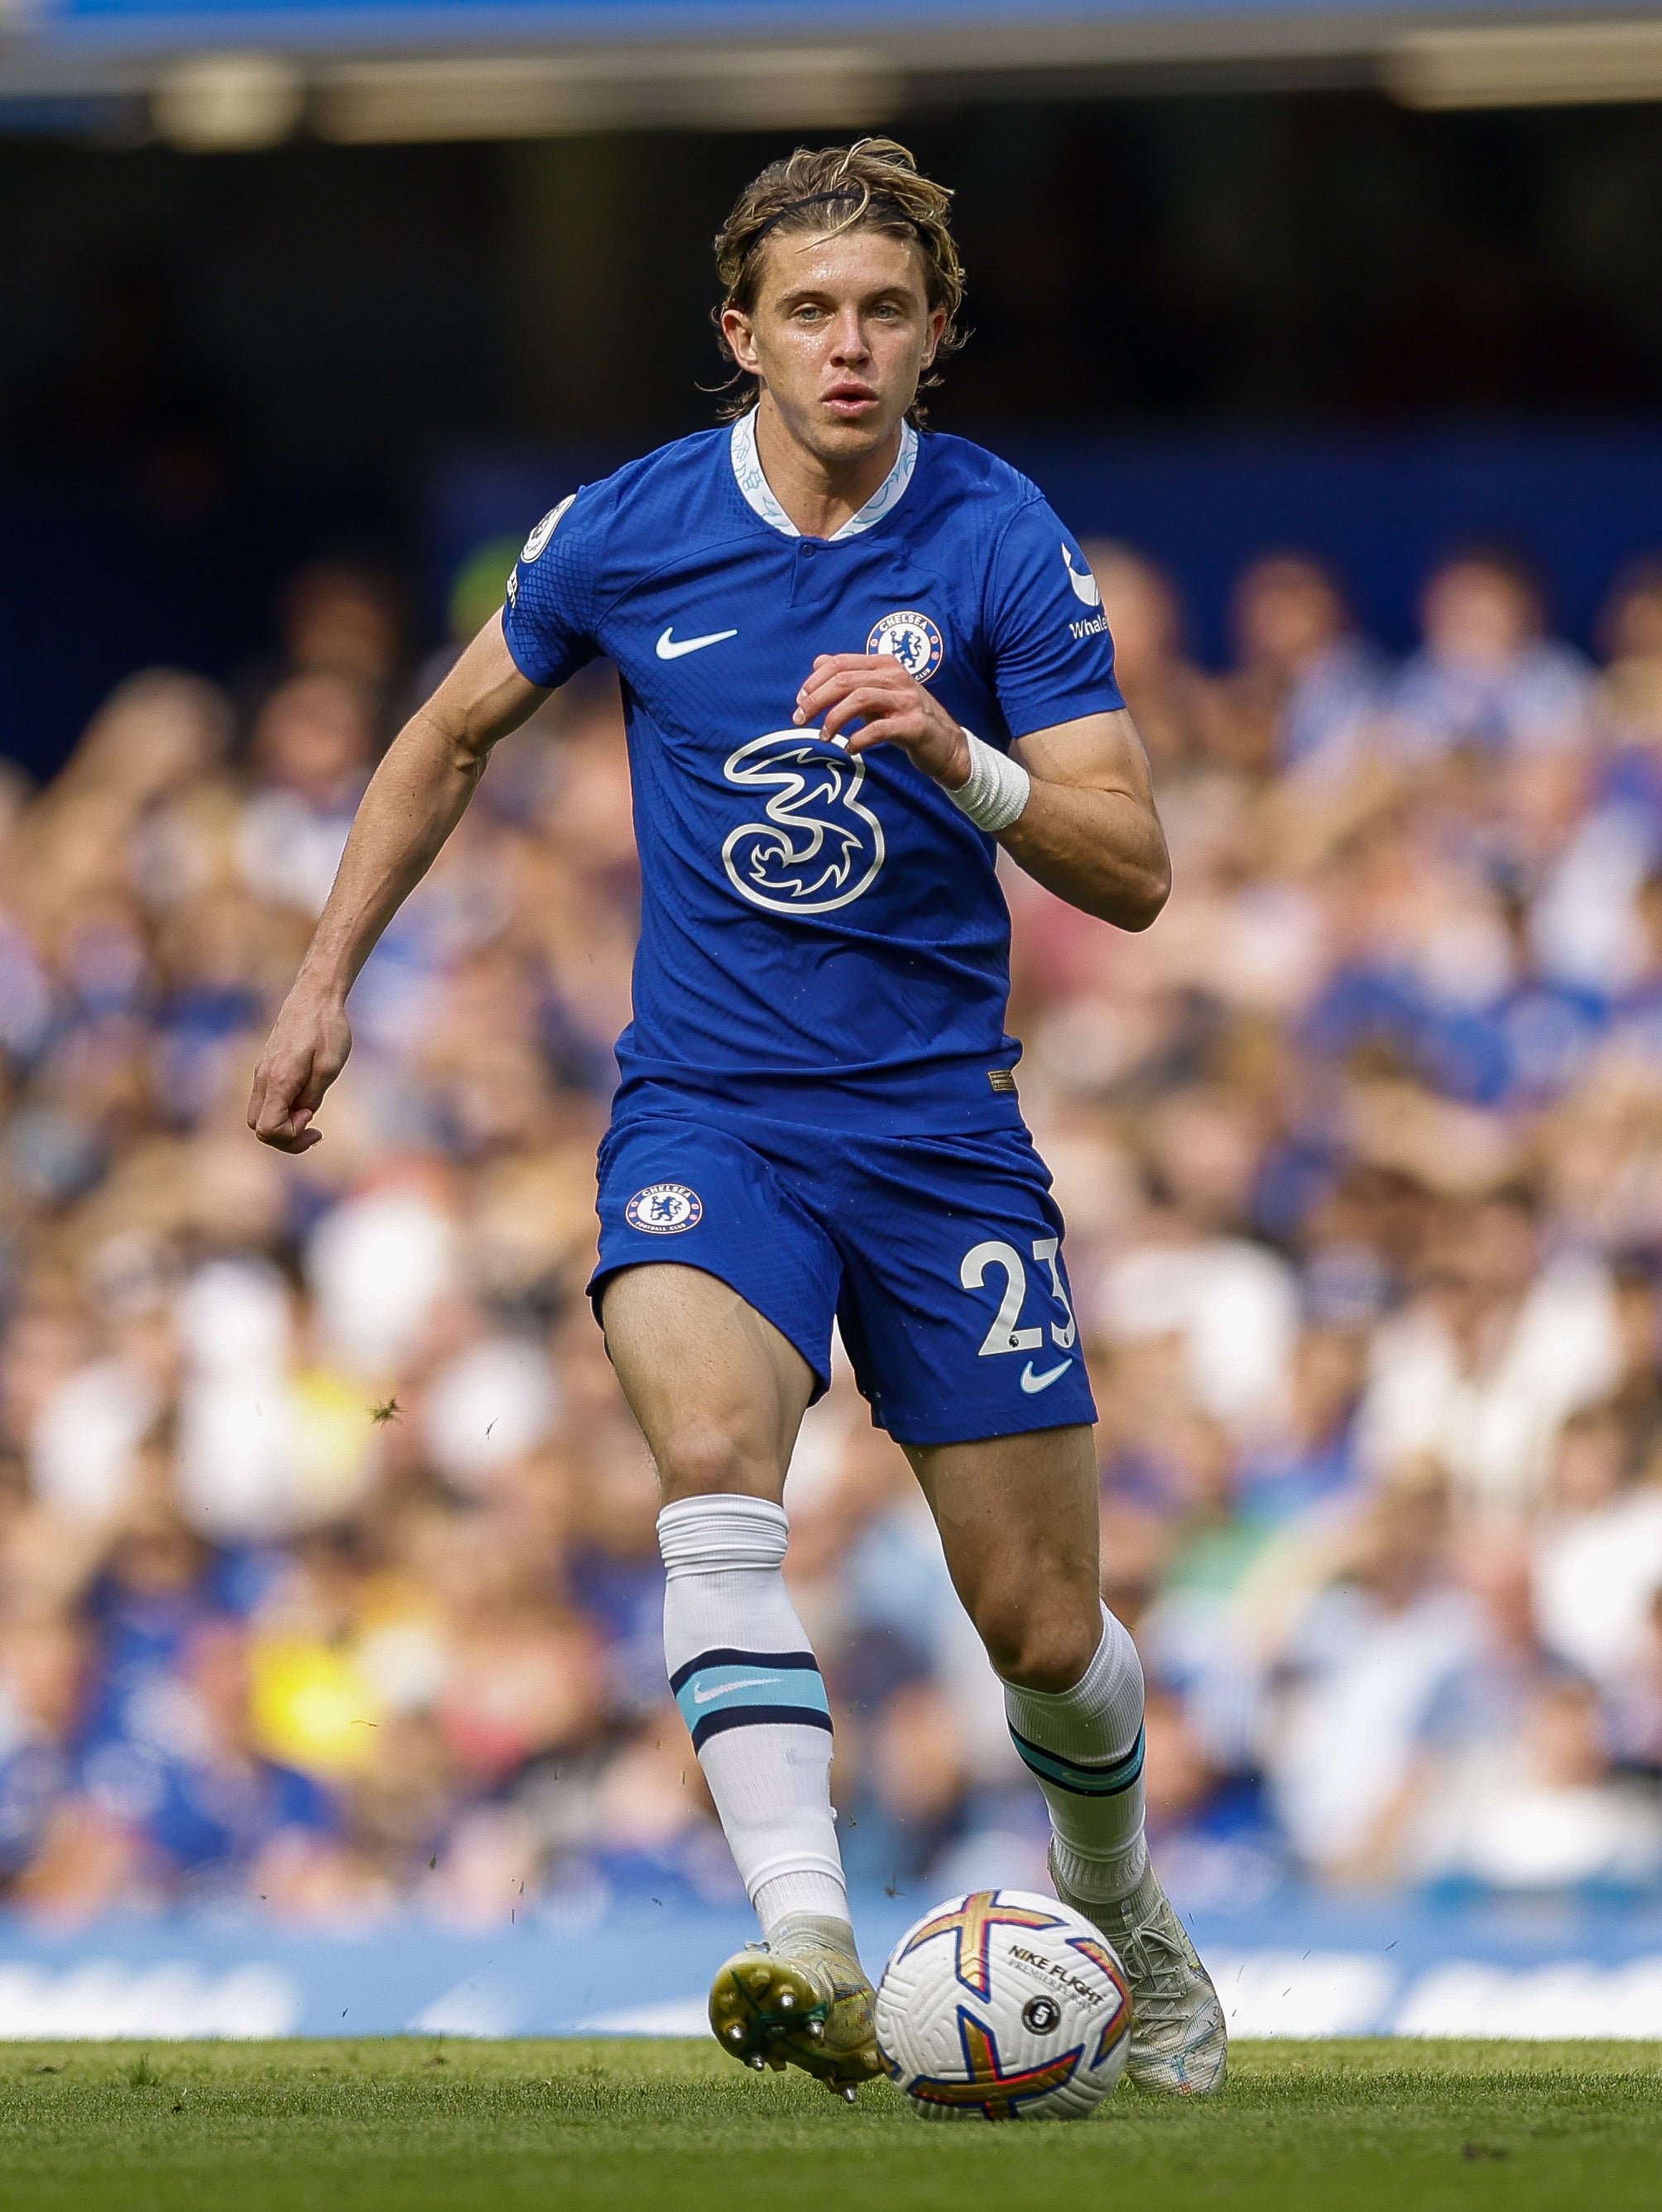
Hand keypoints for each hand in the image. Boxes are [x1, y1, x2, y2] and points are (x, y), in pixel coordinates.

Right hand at [247, 988, 352, 1153]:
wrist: (314, 996)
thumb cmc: (327, 1028)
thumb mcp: (329, 1066)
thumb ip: (313, 1096)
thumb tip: (301, 1115)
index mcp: (277, 1080)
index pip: (267, 1129)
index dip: (291, 1135)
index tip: (312, 1116)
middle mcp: (262, 1079)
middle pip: (259, 1128)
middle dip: (286, 1137)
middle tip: (314, 1127)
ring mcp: (261, 1074)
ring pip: (259, 1116)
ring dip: (283, 1124)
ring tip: (310, 1116)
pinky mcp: (266, 1069)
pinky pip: (266, 1101)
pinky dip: (282, 1111)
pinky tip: (305, 1101)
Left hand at [793, 654, 971, 787]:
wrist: (945, 745)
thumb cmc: (905, 719)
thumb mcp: (876, 694)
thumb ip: (850, 679)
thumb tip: (818, 663)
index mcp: (884, 665)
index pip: (839, 663)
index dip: (814, 681)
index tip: (799, 702)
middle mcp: (896, 676)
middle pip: (845, 680)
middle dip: (816, 700)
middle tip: (799, 719)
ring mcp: (907, 700)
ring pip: (859, 699)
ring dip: (834, 719)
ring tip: (824, 736)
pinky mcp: (914, 725)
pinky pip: (879, 728)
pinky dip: (858, 739)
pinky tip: (849, 748)